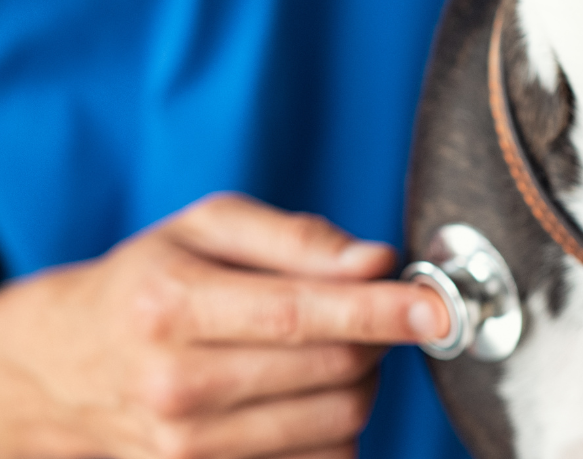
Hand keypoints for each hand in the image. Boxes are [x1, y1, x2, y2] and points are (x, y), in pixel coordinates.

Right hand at [0, 193, 448, 458]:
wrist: (63, 365)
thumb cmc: (148, 281)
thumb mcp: (207, 228)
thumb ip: (297, 237)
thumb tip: (376, 261)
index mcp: (175, 307)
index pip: (302, 316)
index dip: (382, 312)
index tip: (437, 307)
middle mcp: (178, 386)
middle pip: (332, 372)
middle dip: (381, 338)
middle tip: (381, 310)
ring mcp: (190, 448)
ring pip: (336, 423)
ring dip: (364, 382)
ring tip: (337, 347)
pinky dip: (339, 423)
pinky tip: (312, 390)